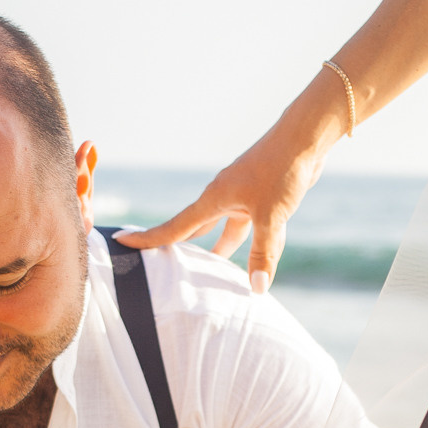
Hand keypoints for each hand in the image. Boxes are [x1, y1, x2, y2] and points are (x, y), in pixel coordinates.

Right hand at [116, 67, 350, 290]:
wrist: (306, 137)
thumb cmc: (284, 169)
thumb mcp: (272, 216)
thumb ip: (264, 253)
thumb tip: (256, 290)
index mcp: (214, 199)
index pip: (174, 226)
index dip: (149, 238)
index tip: (122, 241)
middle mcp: (222, 197)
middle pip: (191, 228)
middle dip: (175, 246)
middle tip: (153, 262)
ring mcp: (240, 196)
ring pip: (220, 229)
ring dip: (212, 249)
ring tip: (201, 272)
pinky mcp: (258, 197)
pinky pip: (243, 226)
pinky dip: (243, 243)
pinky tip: (250, 259)